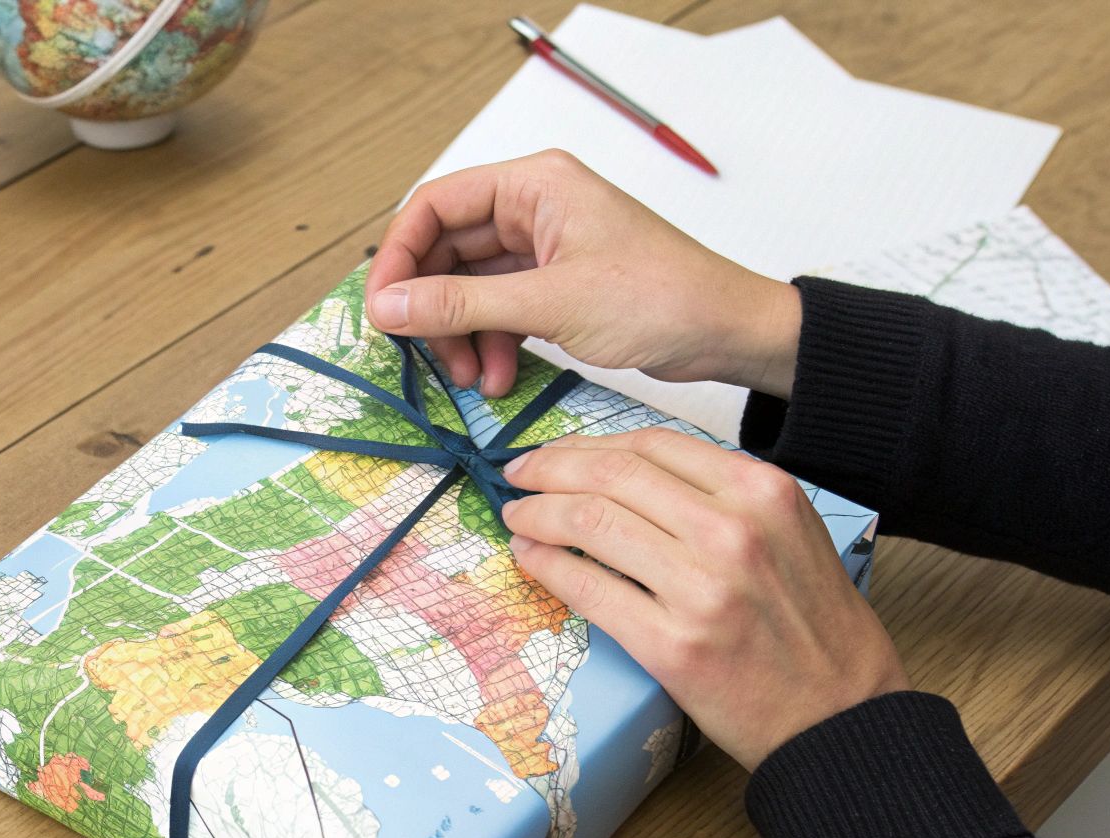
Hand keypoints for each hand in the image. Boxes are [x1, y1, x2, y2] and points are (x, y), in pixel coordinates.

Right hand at [365, 150, 800, 398]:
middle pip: (446, 250)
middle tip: (424, 355)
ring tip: (475, 380)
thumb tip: (387, 306)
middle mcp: (534, 207)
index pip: (435, 205)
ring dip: (462, 335)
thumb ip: (462, 304)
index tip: (382, 309)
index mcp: (534, 185)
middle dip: (433, 307)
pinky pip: (499, 310)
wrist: (728, 333)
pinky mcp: (555, 285)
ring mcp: (544, 248)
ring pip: (469, 287)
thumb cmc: (660, 299)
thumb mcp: (551, 303)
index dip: (400, 256)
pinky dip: (492, 344)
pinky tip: (500, 378)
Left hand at [500, 428, 906, 770]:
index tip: (556, 453)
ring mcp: (702, 589)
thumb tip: (626, 473)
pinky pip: (588, 590)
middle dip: (550, 470)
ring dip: (537, 515)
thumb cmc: (814, 627)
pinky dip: (546, 567)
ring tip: (517, 517)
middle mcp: (733, 530)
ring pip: (589, 524)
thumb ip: (722, 495)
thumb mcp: (790, 533)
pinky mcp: (673, 646)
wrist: (842, 716)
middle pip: (611, 476)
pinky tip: (530, 559)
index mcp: (762, 492)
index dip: (588, 443)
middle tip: (519, 477)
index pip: (651, 445)